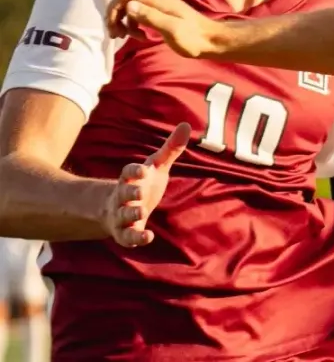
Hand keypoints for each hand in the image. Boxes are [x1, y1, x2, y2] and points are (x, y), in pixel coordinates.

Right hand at [104, 123, 190, 247]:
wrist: (118, 208)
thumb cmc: (142, 183)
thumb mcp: (157, 166)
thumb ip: (170, 148)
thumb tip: (186, 124)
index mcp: (130, 178)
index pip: (128, 172)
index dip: (134, 170)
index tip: (143, 169)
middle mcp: (122, 196)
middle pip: (122, 193)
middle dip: (129, 192)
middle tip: (139, 192)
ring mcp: (121, 215)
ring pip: (122, 215)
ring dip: (130, 213)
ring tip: (141, 211)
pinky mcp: (124, 233)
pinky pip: (127, 237)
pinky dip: (136, 237)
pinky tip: (148, 237)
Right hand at [105, 0, 217, 57]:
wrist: (211, 40)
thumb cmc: (193, 37)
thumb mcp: (171, 29)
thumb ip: (150, 17)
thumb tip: (128, 6)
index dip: (113, 8)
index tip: (113, 27)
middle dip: (116, 16)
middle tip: (117, 35)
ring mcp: (158, 2)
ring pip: (130, 7)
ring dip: (124, 22)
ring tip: (129, 38)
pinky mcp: (160, 11)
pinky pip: (139, 13)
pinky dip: (134, 24)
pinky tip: (140, 36)